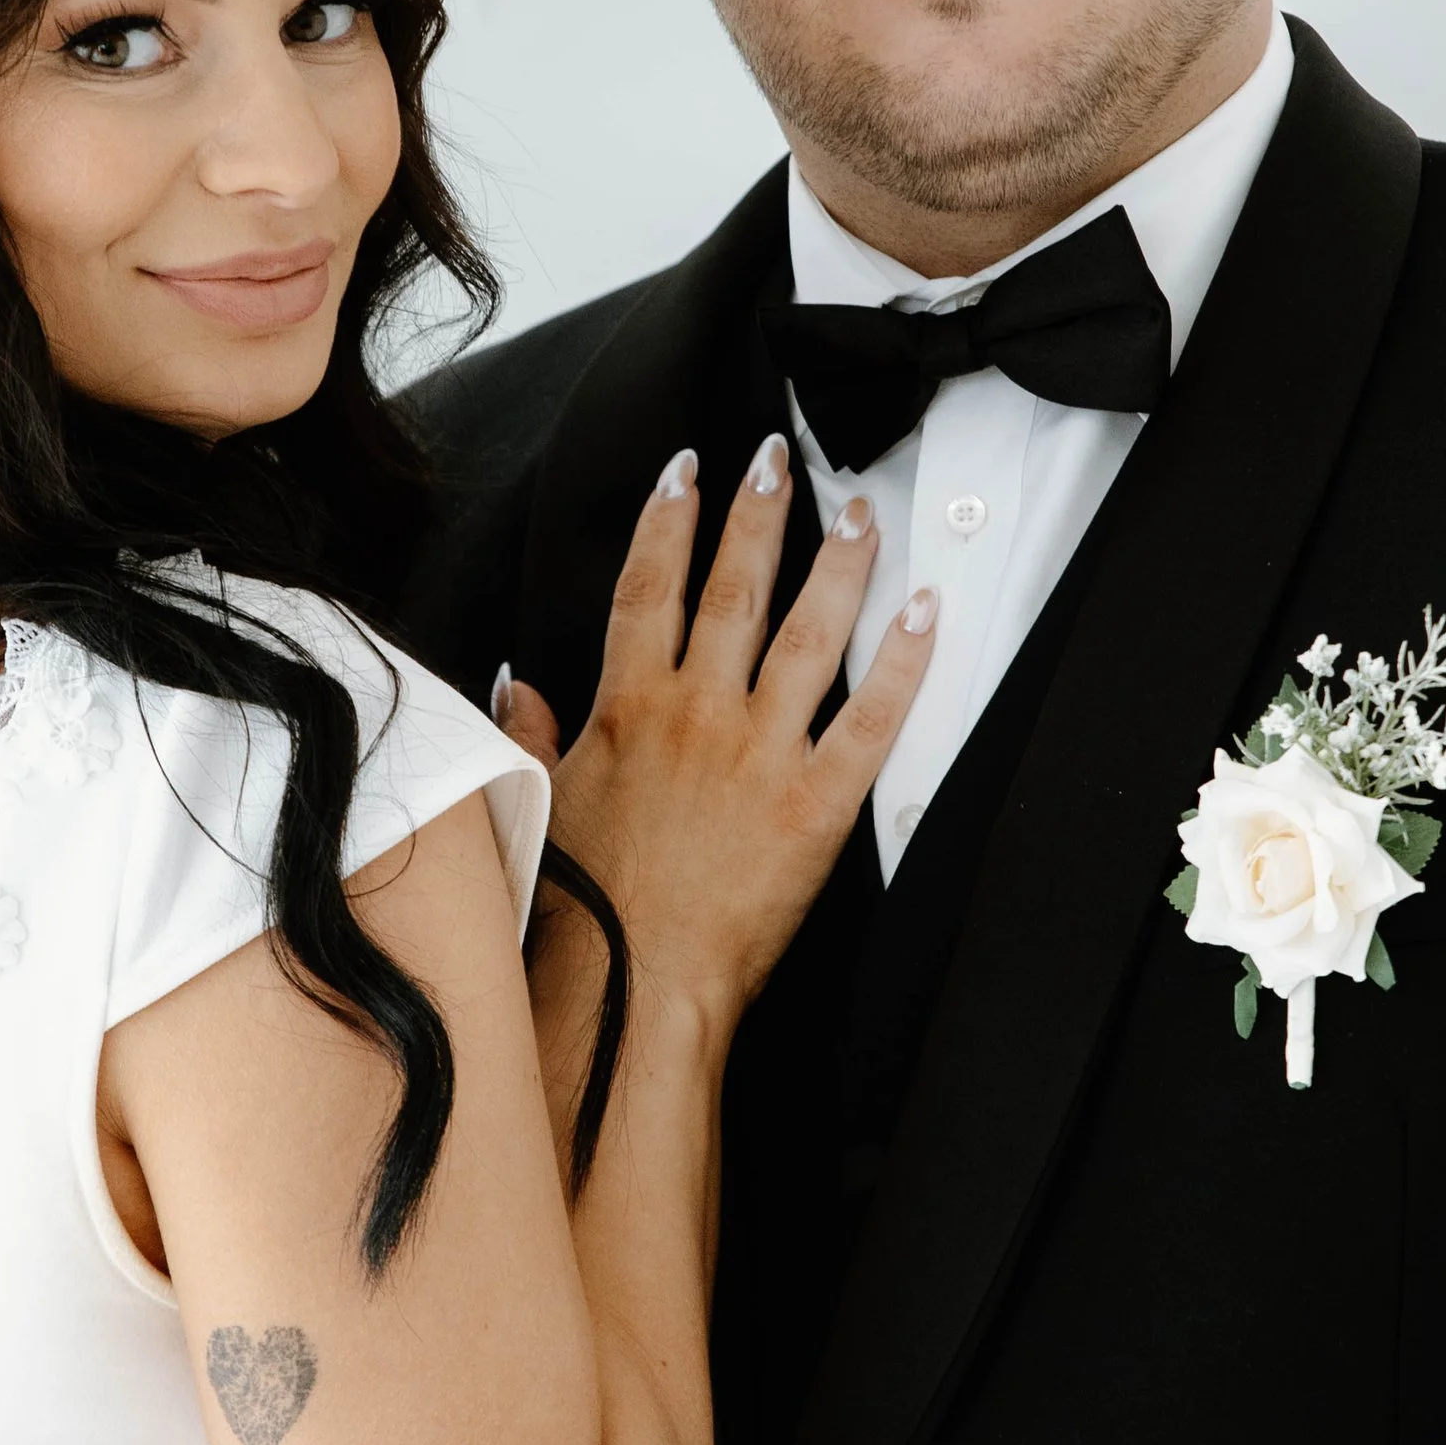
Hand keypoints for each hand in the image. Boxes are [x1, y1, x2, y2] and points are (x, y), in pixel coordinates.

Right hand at [529, 434, 933, 1054]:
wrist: (631, 987)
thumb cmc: (588, 909)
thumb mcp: (543, 806)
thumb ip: (534, 735)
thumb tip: (518, 682)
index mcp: (631, 708)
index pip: (651, 587)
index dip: (669, 520)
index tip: (687, 470)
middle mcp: (699, 713)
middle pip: (734, 588)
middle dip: (758, 513)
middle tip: (778, 458)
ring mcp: (761, 753)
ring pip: (809, 632)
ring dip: (838, 563)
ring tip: (860, 511)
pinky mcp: (816, 803)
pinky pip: (873, 719)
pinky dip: (905, 660)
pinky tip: (927, 608)